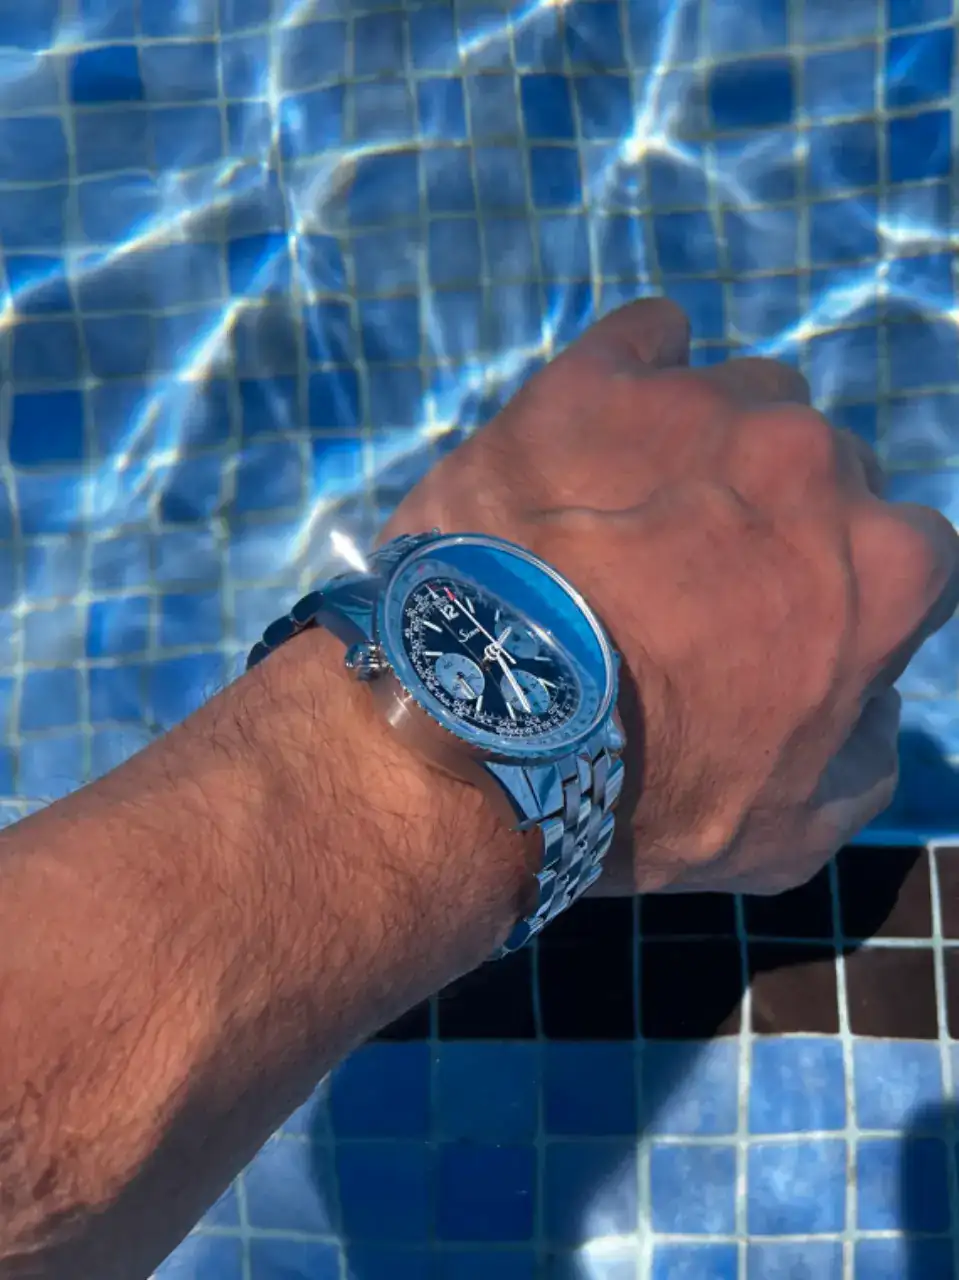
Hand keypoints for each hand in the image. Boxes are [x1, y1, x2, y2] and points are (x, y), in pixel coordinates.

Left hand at [380, 299, 958, 895]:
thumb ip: (865, 752)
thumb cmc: (640, 794)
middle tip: (691, 581)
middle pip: (824, 471)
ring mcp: (702, 407)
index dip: (846, 596)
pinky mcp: (594, 380)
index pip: (909, 556)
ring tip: (630, 513)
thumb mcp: (792, 830)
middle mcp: (814, 462)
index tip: (786, 627)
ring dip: (708, 449)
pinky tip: (607, 417)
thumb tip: (870, 698)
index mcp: (886, 565)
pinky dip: (640, 371)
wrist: (476, 735)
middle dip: (776, 520)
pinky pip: (646, 339)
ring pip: (740, 401)